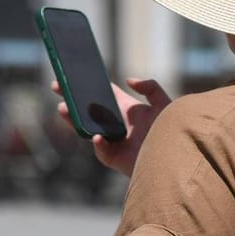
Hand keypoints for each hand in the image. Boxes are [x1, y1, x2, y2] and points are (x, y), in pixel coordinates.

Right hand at [51, 78, 171, 176]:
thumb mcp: (165, 105)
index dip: (90, 85)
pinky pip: (101, 150)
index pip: (105, 94)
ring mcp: (113, 141)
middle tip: (57, 87)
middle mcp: (117, 124)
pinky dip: (98, 144)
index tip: (75, 76)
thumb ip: (152, 88)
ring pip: (88, 129)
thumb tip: (129, 80)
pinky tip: (98, 137)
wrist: (177, 160)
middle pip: (90, 110)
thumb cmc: (173, 133)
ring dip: (74, 119)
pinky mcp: (114, 158)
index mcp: (128, 110)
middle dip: (73, 99)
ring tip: (63, 109)